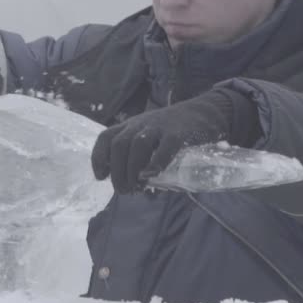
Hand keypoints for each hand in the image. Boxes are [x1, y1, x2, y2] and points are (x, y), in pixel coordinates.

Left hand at [90, 86, 260, 192]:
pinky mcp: (178, 132)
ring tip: (137, 188)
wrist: (203, 112)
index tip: (101, 177)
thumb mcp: (151, 137)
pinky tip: (151, 175)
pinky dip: (156, 163)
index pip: (106, 138)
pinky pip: (165, 147)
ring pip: (137, 145)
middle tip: (125, 190)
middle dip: (117, 171)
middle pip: (119, 145)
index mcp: (130, 126)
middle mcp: (140, 124)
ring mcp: (159, 127)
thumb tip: (139, 187)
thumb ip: (142, 158)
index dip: (98, 158)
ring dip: (133, 169)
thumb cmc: (173, 130)